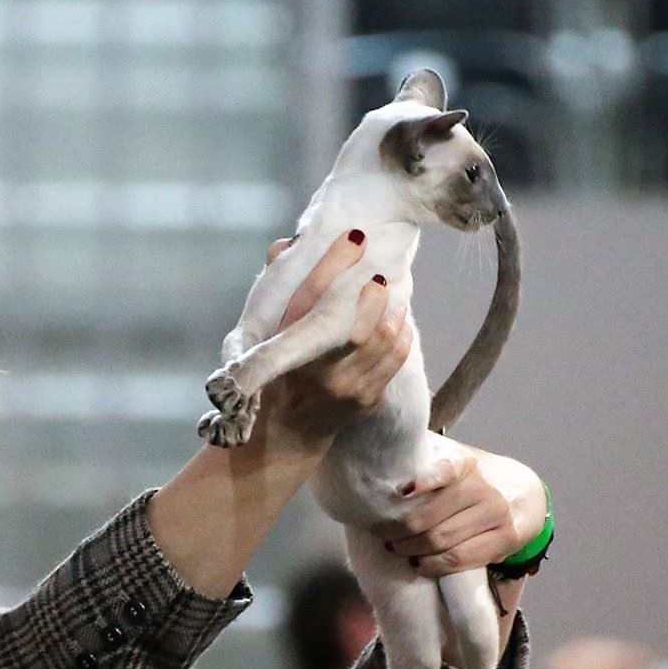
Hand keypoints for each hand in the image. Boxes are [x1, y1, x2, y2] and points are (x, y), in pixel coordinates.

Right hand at [257, 234, 413, 443]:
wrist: (286, 431)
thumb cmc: (276, 370)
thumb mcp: (266, 333)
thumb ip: (279, 289)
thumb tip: (286, 245)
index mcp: (283, 346)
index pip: (310, 298)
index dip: (335, 263)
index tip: (355, 237)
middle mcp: (313, 370)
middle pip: (355, 328)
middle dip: (374, 295)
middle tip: (379, 276)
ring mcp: (343, 389)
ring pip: (383, 341)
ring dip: (393, 311)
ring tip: (394, 295)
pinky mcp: (366, 400)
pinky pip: (394, 359)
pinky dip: (401, 334)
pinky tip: (398, 320)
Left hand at [369, 447, 543, 578]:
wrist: (527, 493)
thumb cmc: (480, 478)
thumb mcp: (461, 460)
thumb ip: (431, 460)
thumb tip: (384, 460)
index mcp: (468, 464)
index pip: (446, 470)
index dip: (423, 482)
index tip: (400, 492)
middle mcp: (483, 489)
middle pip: (430, 518)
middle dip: (398, 530)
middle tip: (382, 533)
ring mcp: (496, 515)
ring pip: (441, 541)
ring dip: (410, 549)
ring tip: (395, 548)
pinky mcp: (505, 539)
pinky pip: (460, 559)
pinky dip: (433, 564)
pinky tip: (419, 563)